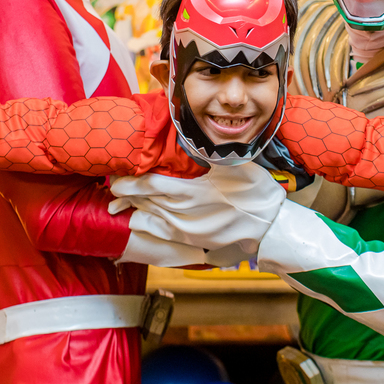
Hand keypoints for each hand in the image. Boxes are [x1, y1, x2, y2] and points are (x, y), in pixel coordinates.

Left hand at [109, 163, 285, 256]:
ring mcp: (187, 231)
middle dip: (126, 196)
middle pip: (146, 203)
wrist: (271, 227)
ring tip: (117, 207)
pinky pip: (161, 235)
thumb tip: (191, 141)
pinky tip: (139, 222)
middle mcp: (184, 214)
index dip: (130, 182)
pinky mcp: (192, 242)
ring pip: (150, 220)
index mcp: (192, 192)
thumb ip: (209, 156)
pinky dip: (146, 227)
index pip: (151, 185)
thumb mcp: (234, 166)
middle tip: (111, 189)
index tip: (117, 177)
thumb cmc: (256, 193)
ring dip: (133, 212)